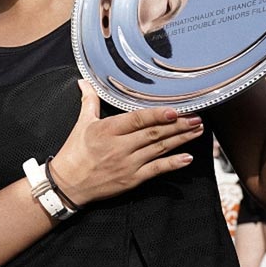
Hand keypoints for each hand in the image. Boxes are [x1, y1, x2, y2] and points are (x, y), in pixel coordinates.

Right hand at [49, 80, 204, 207]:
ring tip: (197, 131)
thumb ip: (89, 101)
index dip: (157, 115)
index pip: (137, 119)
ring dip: (180, 140)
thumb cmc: (74, 152)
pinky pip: (156, 170)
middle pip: (154, 133)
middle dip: (178, 125)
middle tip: (196, 118)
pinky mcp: (132, 179)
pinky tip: (187, 158)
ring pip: (159, 149)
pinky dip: (173, 164)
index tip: (175, 111)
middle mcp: (119, 146)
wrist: (68, 185)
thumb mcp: (81, 123)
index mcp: (108, 130)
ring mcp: (128, 164)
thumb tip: (84, 81)